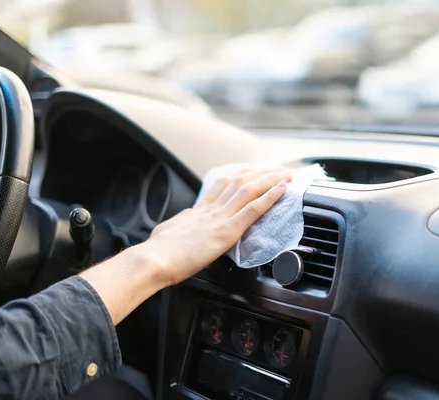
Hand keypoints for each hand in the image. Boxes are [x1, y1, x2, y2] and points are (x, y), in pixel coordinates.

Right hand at [141, 167, 291, 285]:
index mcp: (198, 210)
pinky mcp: (226, 232)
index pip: (223, 186)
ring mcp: (219, 218)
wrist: (153, 259)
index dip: (241, 176)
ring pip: (249, 190)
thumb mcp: (169, 231)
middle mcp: (211, 210)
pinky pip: (253, 210)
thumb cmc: (158, 252)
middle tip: (277, 168)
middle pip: (240, 182)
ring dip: (270, 179)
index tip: (253, 172)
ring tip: (285, 173)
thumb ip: (182, 224)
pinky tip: (282, 189)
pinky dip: (270, 197)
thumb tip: (185, 221)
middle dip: (261, 173)